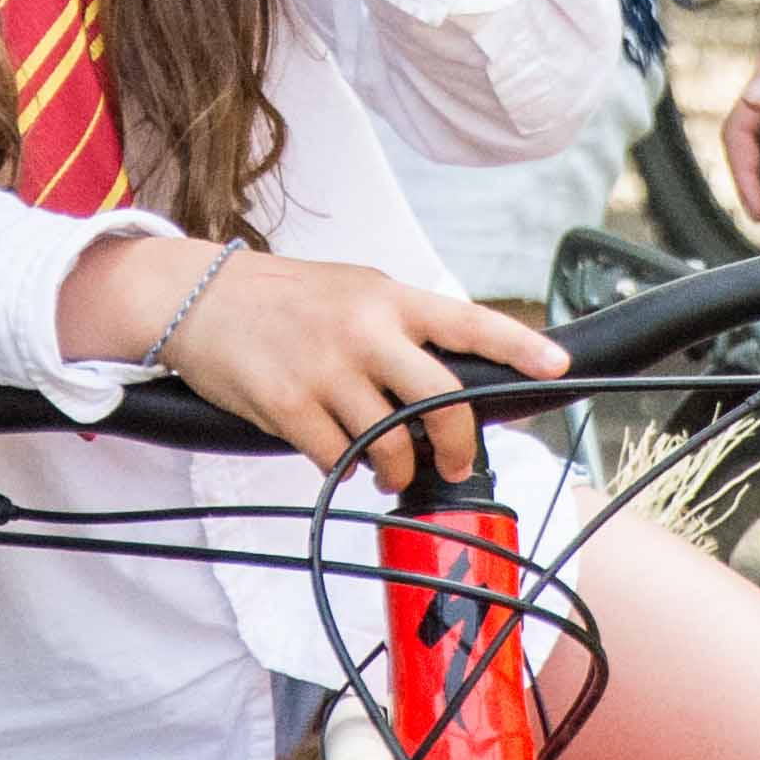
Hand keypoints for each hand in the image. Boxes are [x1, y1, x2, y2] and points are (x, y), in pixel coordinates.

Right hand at [74, 239, 563, 488]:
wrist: (200, 297)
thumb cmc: (285, 298)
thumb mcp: (353, 290)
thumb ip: (401, 325)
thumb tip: (452, 379)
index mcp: (388, 297)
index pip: (467, 321)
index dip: (518, 347)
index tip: (558, 368)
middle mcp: (364, 329)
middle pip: (440, 402)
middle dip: (458, 445)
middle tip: (456, 462)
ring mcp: (326, 369)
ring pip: (392, 444)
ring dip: (396, 468)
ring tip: (386, 464)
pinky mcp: (290, 406)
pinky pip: (338, 460)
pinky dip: (347, 469)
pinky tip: (340, 456)